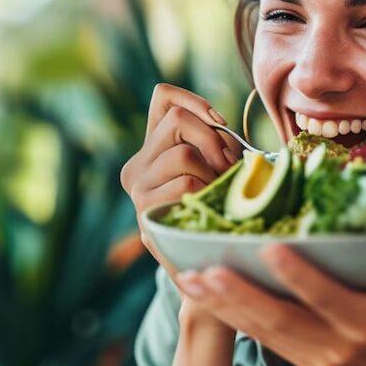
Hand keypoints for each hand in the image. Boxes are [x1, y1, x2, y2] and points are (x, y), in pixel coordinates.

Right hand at [121, 83, 241, 274]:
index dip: (197, 101)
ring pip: (183, 153)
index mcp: (151, 149)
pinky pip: (186, 184)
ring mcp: (137, 190)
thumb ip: (213, 142)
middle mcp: (136, 166)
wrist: (206, 270)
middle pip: (178, 118)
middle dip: (214, 138)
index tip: (220, 124)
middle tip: (229, 166)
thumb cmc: (219, 213)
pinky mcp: (145, 214)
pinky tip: (212, 206)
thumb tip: (220, 124)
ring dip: (213, 171)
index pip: (163, 95)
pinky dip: (208, 192)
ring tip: (220, 191)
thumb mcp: (217, 168)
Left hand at [173, 242, 365, 365]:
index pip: (329, 299)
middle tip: (203, 270)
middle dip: (239, 295)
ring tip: (187, 280)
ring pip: (263, 331)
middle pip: (281, 319)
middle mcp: (338, 344)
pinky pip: (264, 338)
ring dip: (223, 307)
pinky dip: (231, 318)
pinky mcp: (308, 361)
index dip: (300, 276)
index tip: (269, 248)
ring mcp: (318, 357)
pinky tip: (203, 296)